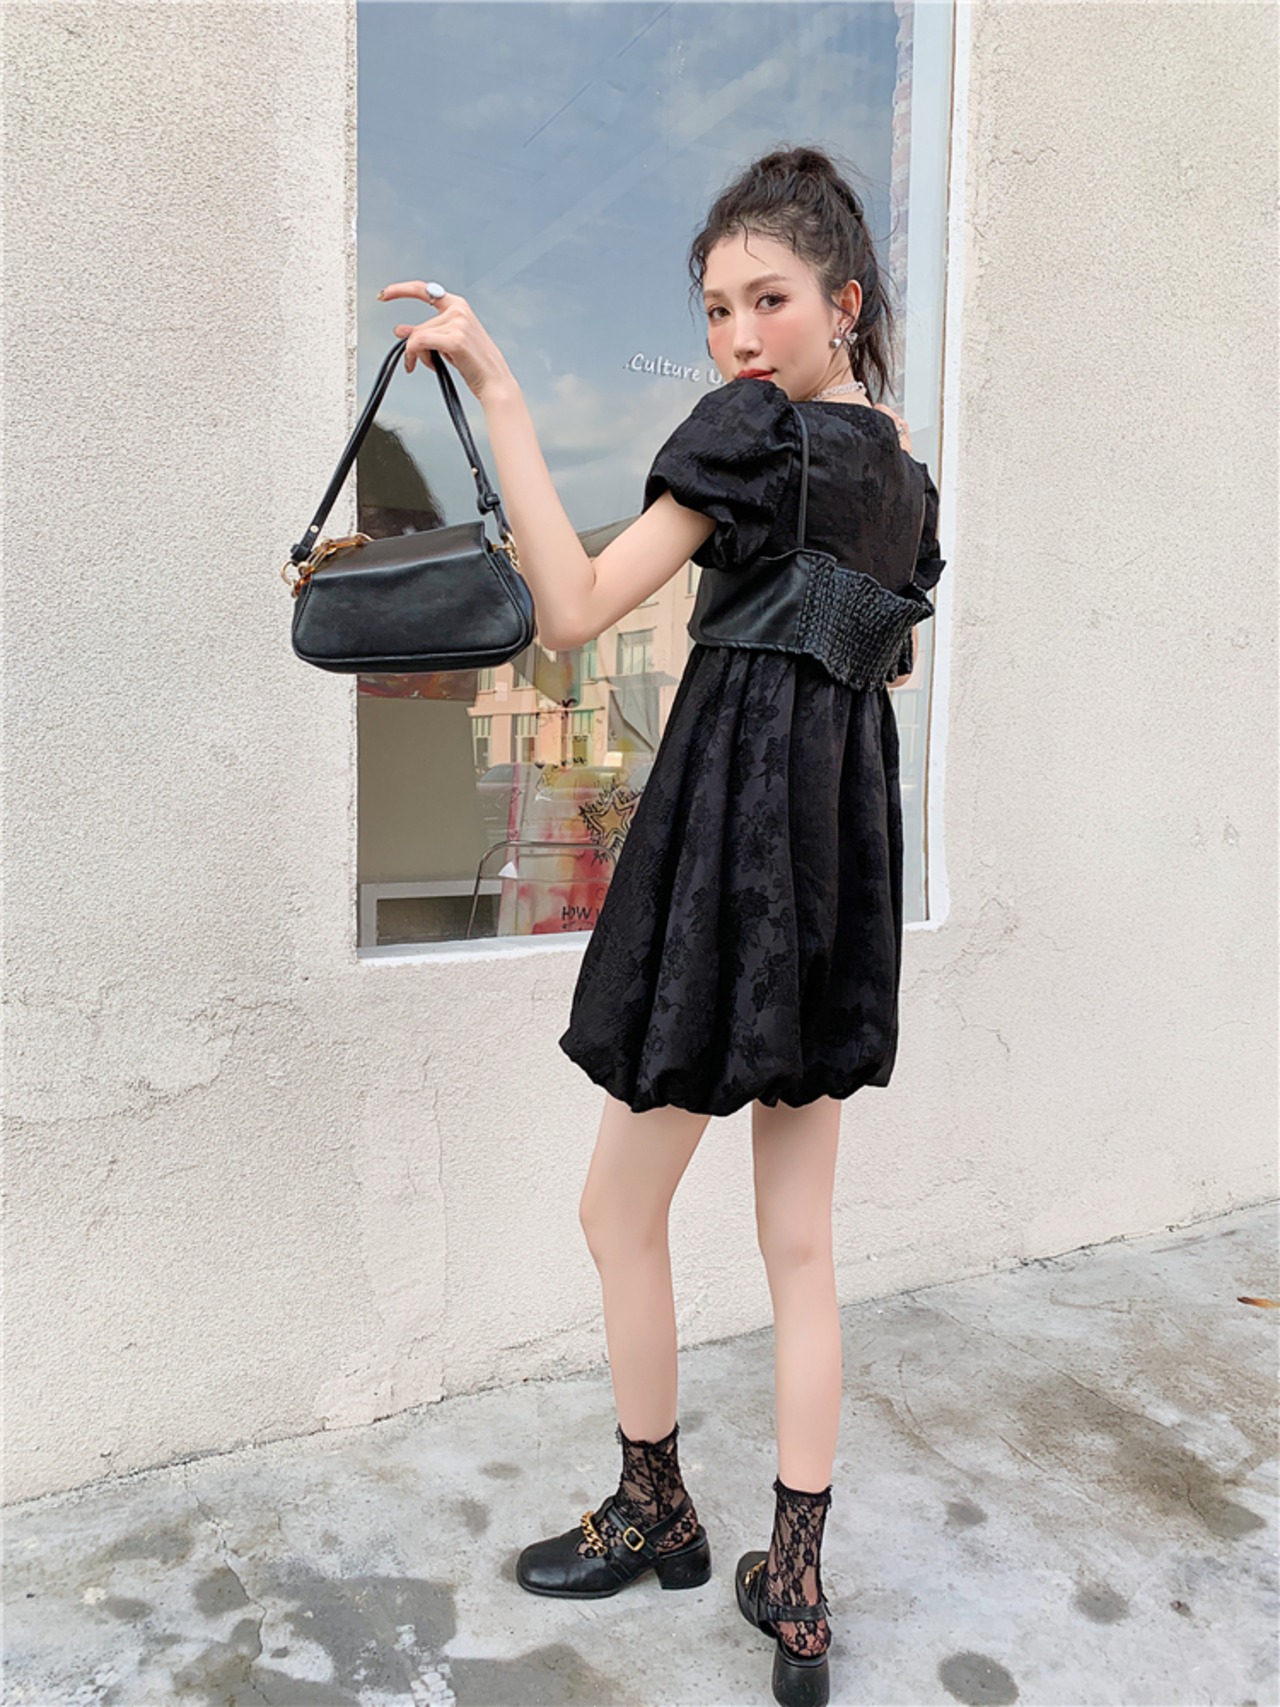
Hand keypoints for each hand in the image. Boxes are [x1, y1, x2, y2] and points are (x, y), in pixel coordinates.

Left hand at [377, 281, 515, 403]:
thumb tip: (400, 330)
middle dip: (414, 346)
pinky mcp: (455, 339)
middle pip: (420, 326)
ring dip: (415, 354)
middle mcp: (459, 310)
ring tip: (427, 365)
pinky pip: (420, 342)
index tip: (384, 294)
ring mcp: (458, 323)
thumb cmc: (475, 365)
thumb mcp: (446, 344)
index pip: (425, 290)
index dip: (401, 290)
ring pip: (418, 336)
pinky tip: (414, 364)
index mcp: (458, 306)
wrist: (495, 382)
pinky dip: (412, 355)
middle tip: (415, 361)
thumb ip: (424, 333)